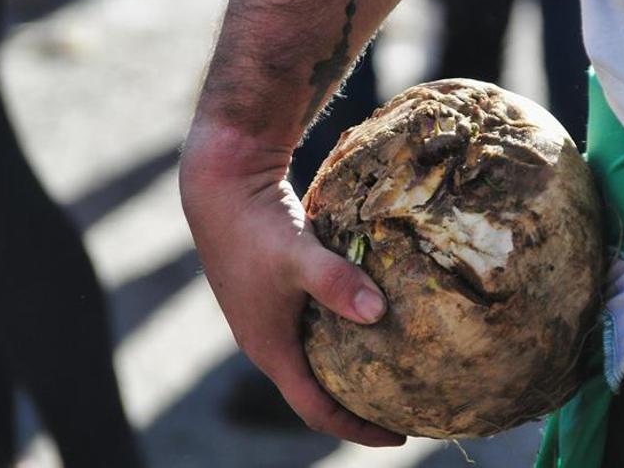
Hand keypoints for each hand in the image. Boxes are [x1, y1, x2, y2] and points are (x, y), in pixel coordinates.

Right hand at [179, 128, 404, 446]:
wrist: (221, 186)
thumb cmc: (256, 226)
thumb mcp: (300, 256)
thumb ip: (337, 283)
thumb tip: (378, 312)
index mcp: (270, 349)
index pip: (316, 410)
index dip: (357, 430)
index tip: (399, 437)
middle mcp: (266, 341)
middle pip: (314, 392)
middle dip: (357, 407)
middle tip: (402, 408)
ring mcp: (267, 317)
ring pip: (312, 360)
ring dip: (348, 371)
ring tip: (392, 370)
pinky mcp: (273, 293)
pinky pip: (310, 330)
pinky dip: (340, 337)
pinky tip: (370, 321)